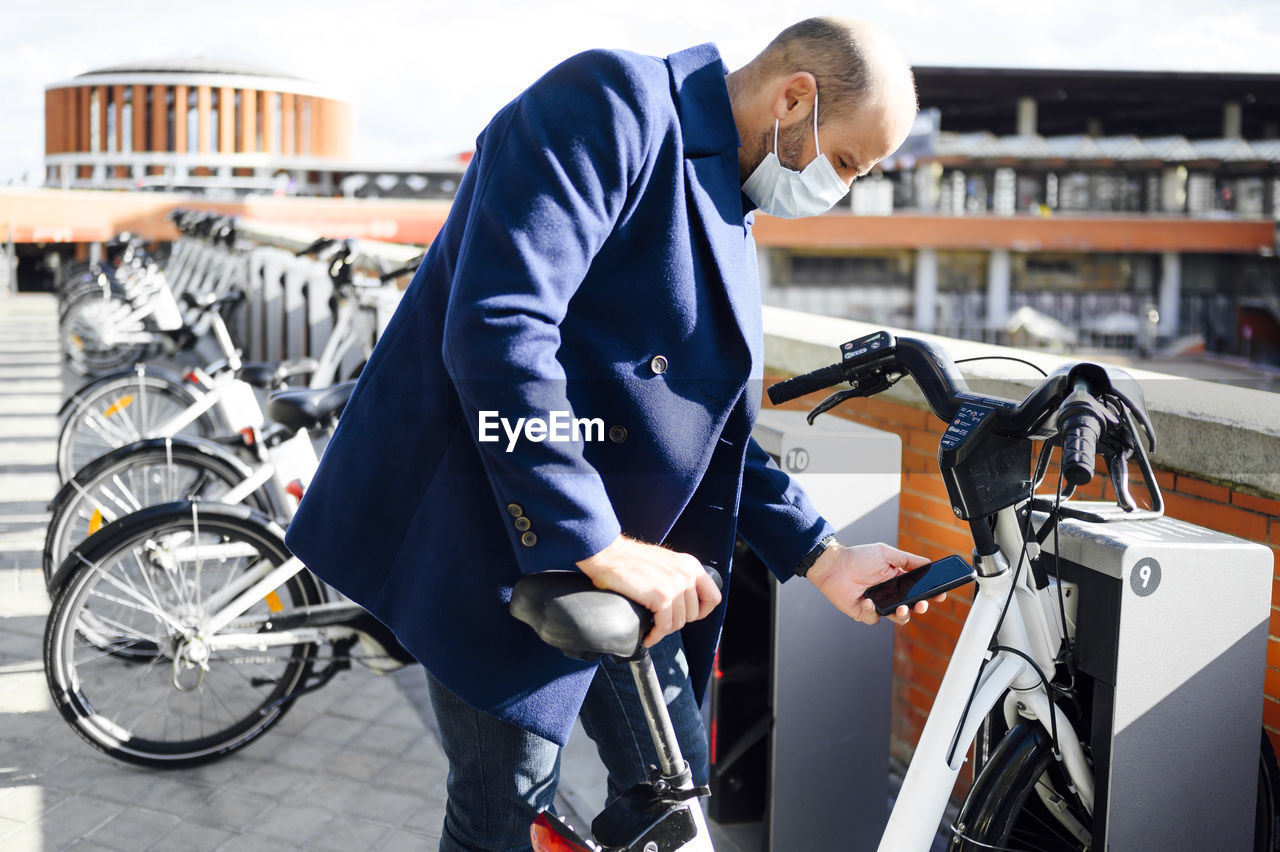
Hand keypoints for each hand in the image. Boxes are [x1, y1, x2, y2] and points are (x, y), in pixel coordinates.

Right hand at [577, 535, 721, 647]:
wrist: (608, 554)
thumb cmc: (629, 559)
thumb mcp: (665, 562)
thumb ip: (678, 577)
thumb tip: (683, 600)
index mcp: (691, 565)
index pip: (713, 598)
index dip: (701, 612)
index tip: (686, 616)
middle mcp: (687, 574)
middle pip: (693, 615)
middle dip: (675, 622)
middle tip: (660, 621)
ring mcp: (675, 586)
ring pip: (678, 623)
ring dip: (663, 630)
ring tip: (652, 628)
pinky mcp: (661, 597)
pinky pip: (664, 627)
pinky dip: (655, 636)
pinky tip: (647, 636)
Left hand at [806, 542, 938, 625]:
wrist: (833, 565)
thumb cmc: (859, 557)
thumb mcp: (886, 554)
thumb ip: (908, 560)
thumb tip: (929, 564)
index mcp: (898, 580)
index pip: (919, 590)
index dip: (931, 594)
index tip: (940, 595)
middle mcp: (891, 594)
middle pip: (912, 606)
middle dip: (920, 607)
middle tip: (921, 604)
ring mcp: (879, 604)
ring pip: (898, 617)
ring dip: (903, 615)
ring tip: (901, 608)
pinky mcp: (865, 613)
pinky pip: (875, 618)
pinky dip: (873, 610)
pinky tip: (868, 600)